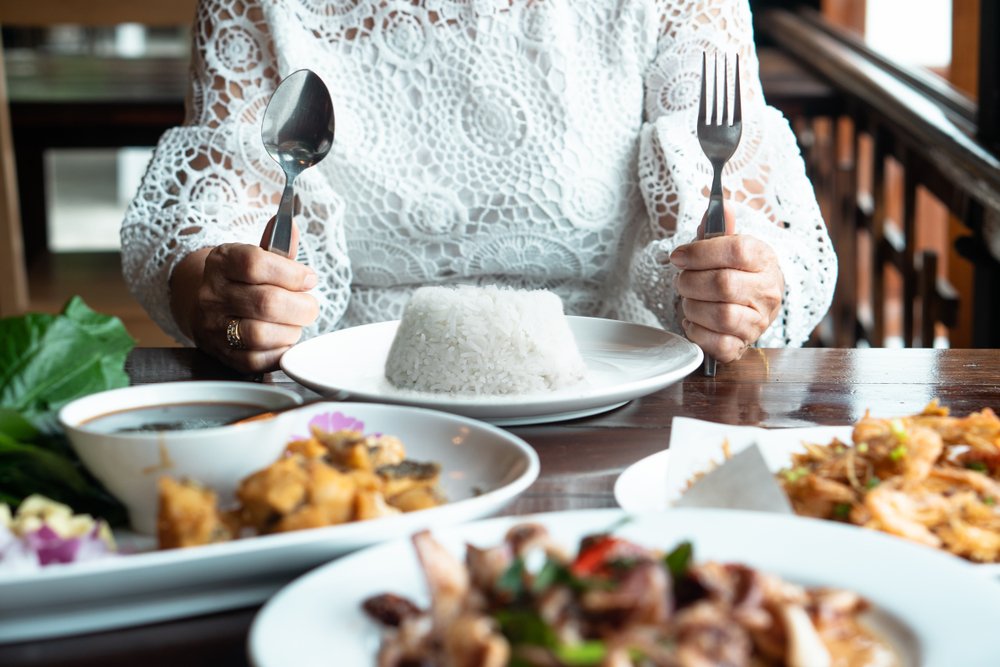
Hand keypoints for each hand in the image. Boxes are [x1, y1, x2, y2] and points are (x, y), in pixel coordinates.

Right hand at [175, 218, 319, 373]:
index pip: (256, 264)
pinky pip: (256, 360)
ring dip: (290, 331)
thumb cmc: (242, 280)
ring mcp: (213, 327)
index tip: (309, 279)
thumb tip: (291, 226)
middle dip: (301, 307)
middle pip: (266, 302)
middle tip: (309, 306)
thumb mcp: (255, 256)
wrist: (204, 307)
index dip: (292, 273)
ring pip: (260, 334)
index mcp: (221, 262)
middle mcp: (212, 294)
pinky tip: (283, 340)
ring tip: (294, 324)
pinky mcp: (222, 354)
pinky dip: (278, 352)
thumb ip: (278, 245)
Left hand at [669, 207, 783, 362]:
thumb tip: (718, 206)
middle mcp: (767, 291)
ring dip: (692, 307)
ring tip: (689, 300)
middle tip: (682, 281)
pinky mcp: (744, 345)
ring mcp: (759, 321)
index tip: (678, 256)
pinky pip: (718, 345)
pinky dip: (697, 333)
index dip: (700, 253)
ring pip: (721, 316)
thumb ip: (718, 228)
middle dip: (690, 282)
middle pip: (723, 284)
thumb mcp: (728, 245)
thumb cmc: (734, 270)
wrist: (754, 302)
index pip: (736, 250)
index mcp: (764, 259)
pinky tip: (694, 321)